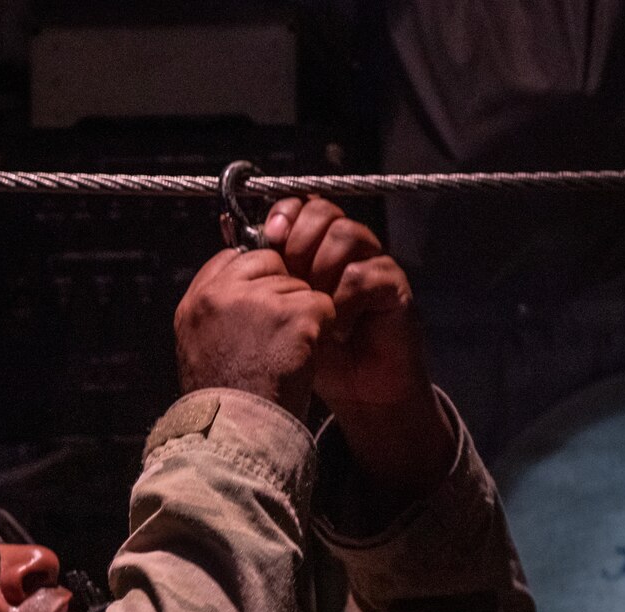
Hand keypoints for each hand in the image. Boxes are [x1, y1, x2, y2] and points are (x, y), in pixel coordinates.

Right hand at [173, 247, 335, 418]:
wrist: (238, 433)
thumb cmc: (224, 403)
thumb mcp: (198, 349)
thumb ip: (216, 312)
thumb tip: (244, 290)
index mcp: (195, 304)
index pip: (230, 259)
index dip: (253, 278)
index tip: (260, 305)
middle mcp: (221, 295)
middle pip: (269, 262)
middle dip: (280, 291)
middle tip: (278, 333)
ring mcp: (257, 301)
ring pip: (297, 285)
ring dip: (300, 315)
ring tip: (285, 352)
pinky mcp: (293, 314)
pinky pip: (322, 303)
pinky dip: (322, 328)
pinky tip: (304, 354)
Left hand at [262, 198, 426, 409]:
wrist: (357, 391)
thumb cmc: (314, 354)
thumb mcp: (277, 320)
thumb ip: (260, 286)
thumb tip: (232, 252)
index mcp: (313, 249)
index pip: (298, 207)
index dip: (282, 215)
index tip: (267, 238)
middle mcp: (343, 249)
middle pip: (322, 210)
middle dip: (299, 238)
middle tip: (290, 274)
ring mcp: (370, 263)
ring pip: (345, 234)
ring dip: (321, 268)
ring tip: (313, 304)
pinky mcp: (392, 286)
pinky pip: (364, 273)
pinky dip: (343, 300)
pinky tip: (334, 326)